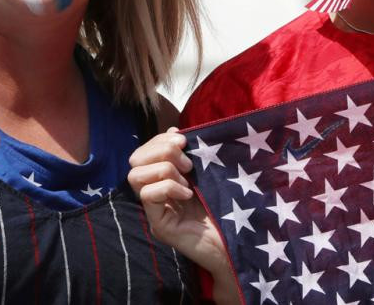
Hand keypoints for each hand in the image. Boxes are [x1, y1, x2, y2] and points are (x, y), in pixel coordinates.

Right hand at [128, 129, 235, 297]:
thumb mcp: (206, 173)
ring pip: (135, 176)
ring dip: (164, 169)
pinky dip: (169, 188)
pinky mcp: (159, 225)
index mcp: (163, 179)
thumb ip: (190, 154)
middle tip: (188, 163)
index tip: (184, 140)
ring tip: (188, 180)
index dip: (160, 140)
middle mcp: (154, 194)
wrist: (239, 242)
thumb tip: (174, 131)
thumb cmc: (227, 207)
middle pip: (134, 160)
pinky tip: (188, 195)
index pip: (144, 151)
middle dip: (161, 151)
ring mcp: (154, 211)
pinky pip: (148, 196)